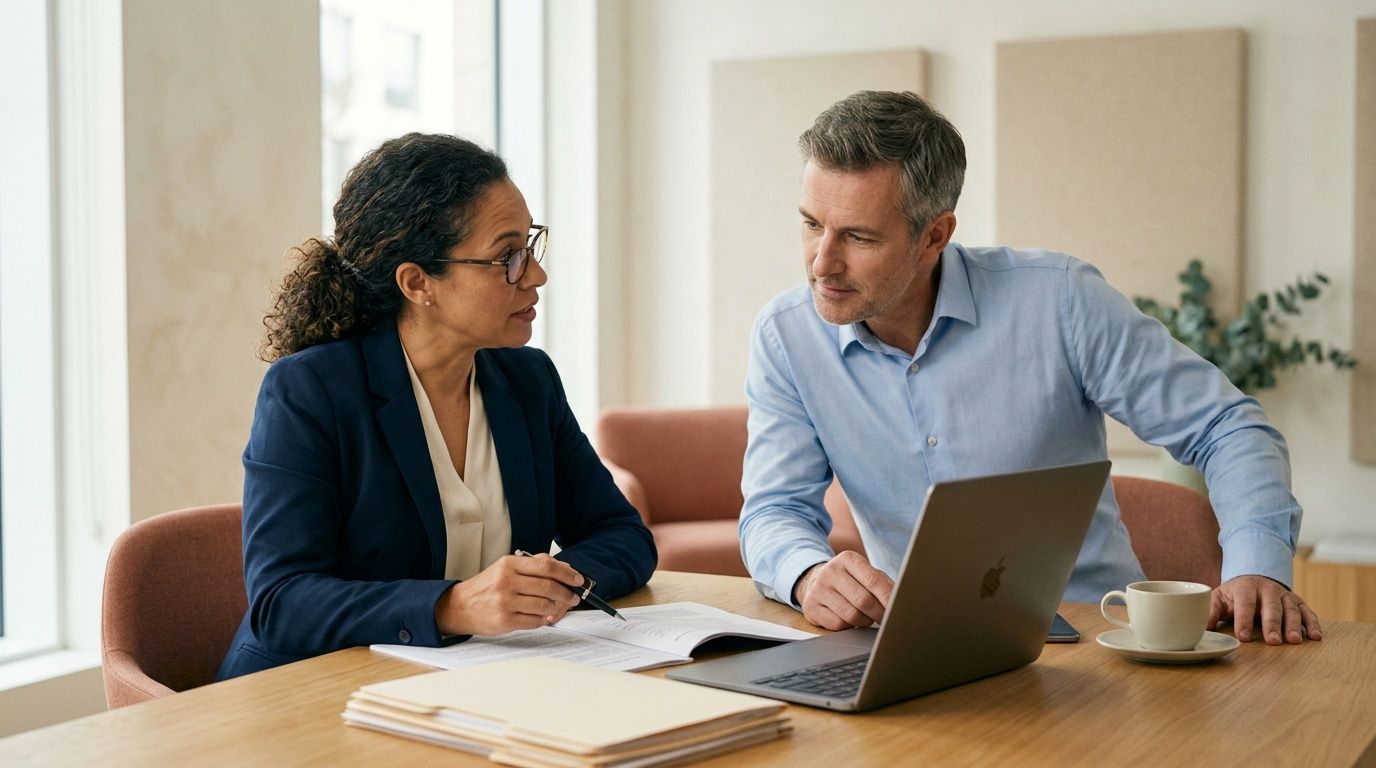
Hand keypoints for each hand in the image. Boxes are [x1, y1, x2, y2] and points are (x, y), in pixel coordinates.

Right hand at [434, 553, 583, 635]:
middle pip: (548, 586)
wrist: (460, 606)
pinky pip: (534, 621)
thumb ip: (533, 565)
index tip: (578, 579)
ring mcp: (506, 602)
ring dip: (556, 608)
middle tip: (573, 597)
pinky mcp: (505, 620)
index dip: (567, 573)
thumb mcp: (505, 568)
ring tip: (557, 608)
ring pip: (544, 605)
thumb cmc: (486, 587)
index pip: (546, 566)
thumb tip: (563, 567)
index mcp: (509, 565)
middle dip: (566, 593)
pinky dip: (544, 620)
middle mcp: (507, 581)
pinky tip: (543, 617)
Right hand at [792, 551, 893, 630]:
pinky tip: (849, 620)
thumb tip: (903, 600)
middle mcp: (830, 571)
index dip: (889, 598)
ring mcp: (818, 589)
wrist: (816, 583)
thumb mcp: (865, 574)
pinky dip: (849, 627)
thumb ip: (884, 584)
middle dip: (880, 614)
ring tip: (867, 617)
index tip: (899, 610)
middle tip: (887, 620)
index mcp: (848, 559)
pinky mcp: (811, 607)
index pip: (874, 580)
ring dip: (865, 621)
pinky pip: (838, 625)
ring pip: (851, 615)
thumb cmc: (851, 581)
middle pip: (864, 601)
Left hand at [1210, 574, 1321, 644]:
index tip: (1243, 637)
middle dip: (1272, 624)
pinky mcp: (1297, 602)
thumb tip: (1201, 628)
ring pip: (1291, 609)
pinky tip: (1316, 637)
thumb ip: (1209, 611)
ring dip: (1294, 625)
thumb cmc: (1234, 595)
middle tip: (1273, 641)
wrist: (1253, 578)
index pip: (1245, 603)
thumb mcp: (1218, 598)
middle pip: (1271, 607)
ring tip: (1294, 641)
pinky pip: (1308, 611)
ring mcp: (1285, 595)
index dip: (1244, 620)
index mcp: (1246, 588)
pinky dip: (1313, 623)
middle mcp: (1268, 589)